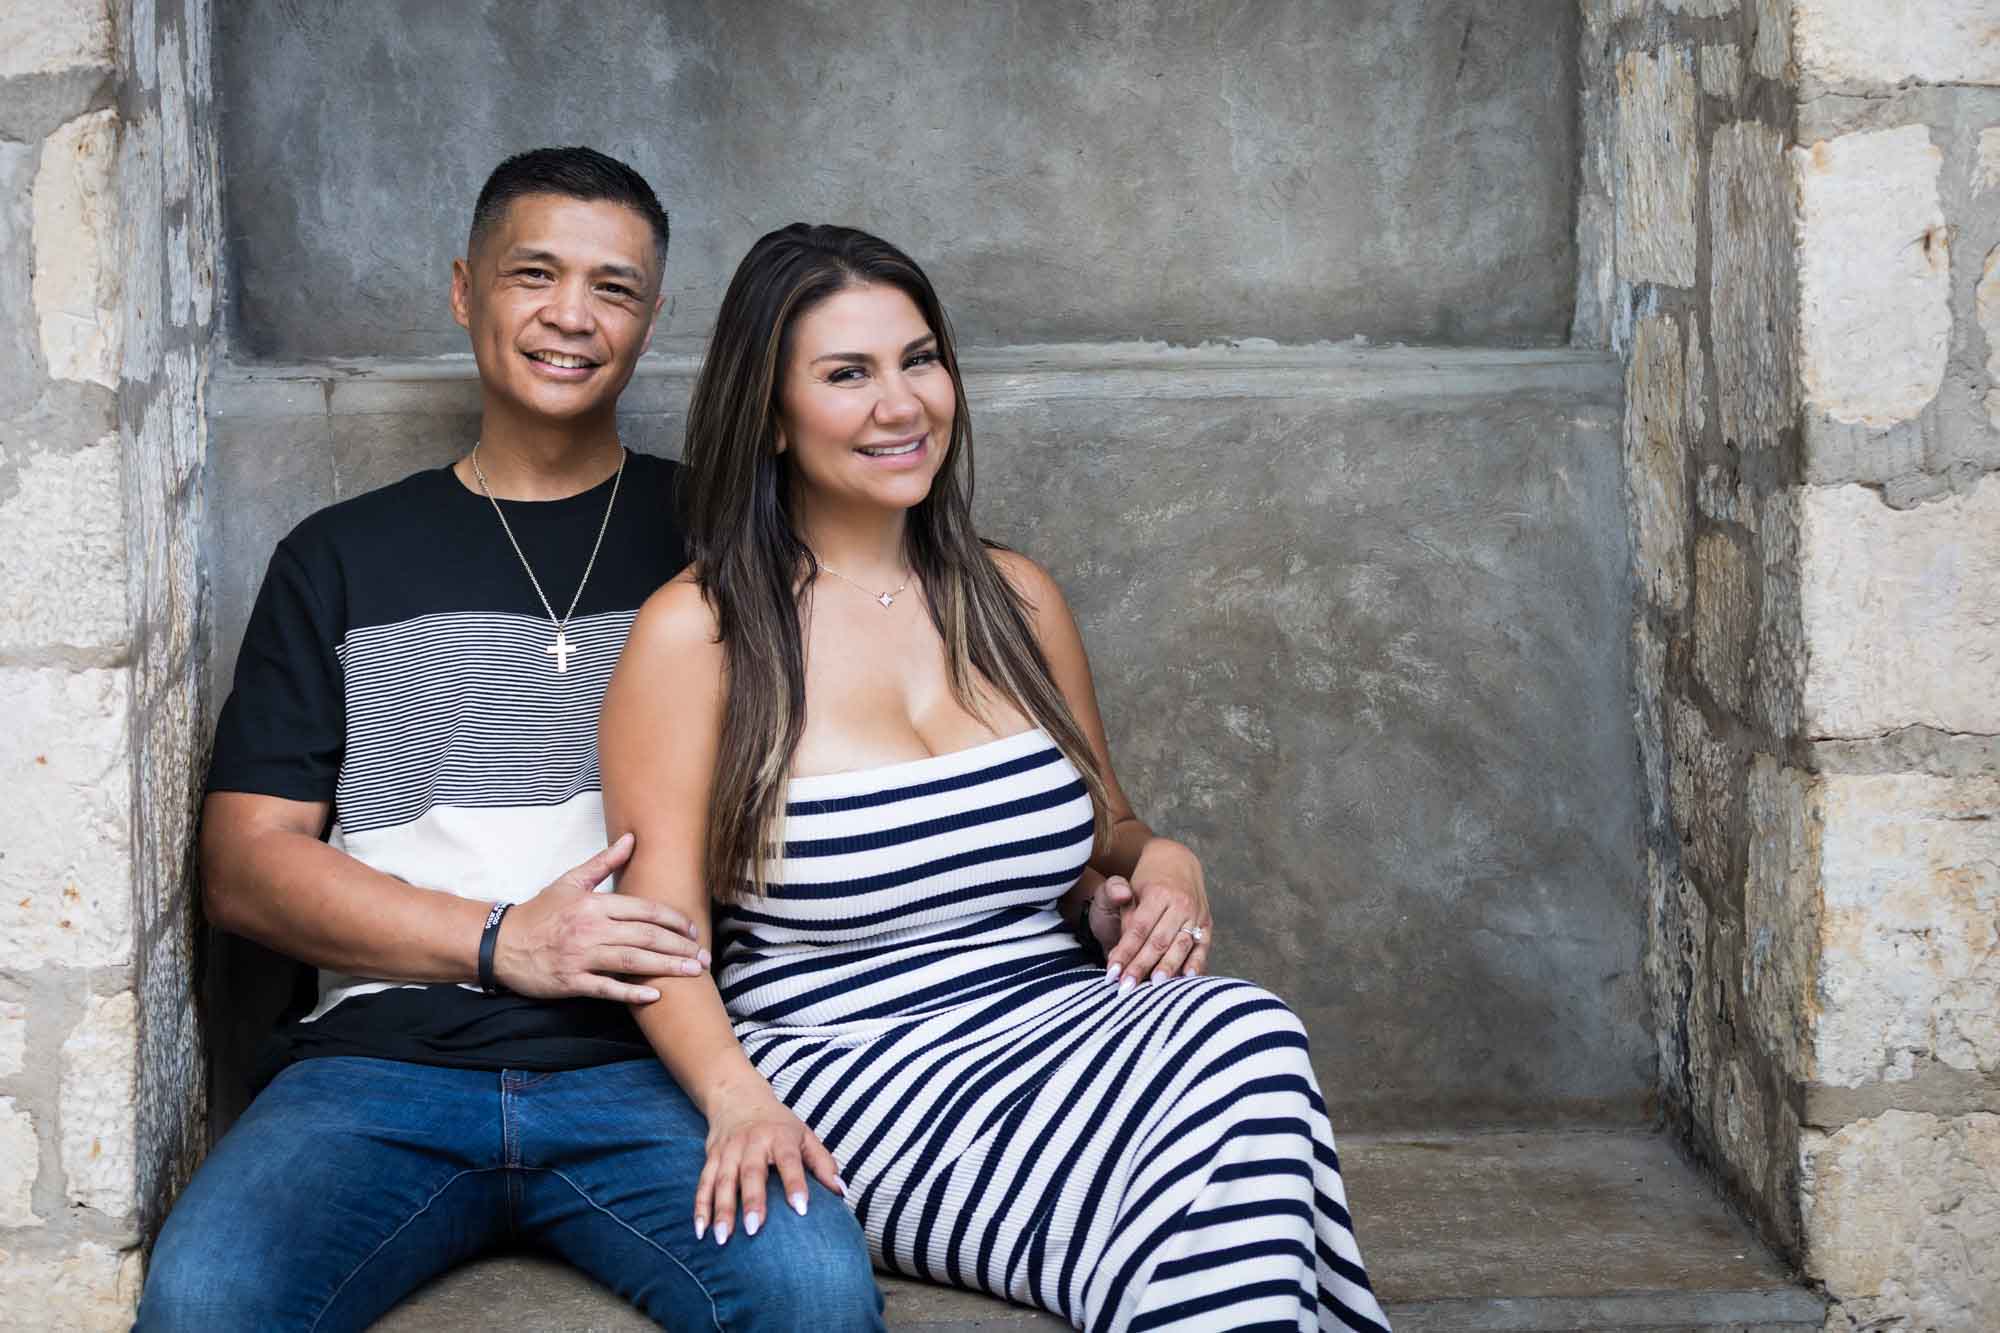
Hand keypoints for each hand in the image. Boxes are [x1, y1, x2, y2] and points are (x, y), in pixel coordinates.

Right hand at [493, 834, 709, 1003]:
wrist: (501, 944)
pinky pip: (608, 989)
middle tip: (703, 957)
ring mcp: (581, 957)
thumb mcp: (570, 882)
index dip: (673, 920)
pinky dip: (632, 993)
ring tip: (692, 973)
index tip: (692, 930)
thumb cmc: (540, 912)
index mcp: (594, 904)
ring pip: (633, 962)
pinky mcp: (572, 982)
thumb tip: (631, 838)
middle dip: (679, 947)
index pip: (645, 910)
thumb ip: (604, 862)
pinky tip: (655, 995)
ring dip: (667, 968)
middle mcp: (591, 930)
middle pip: (645, 937)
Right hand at [695, 1084, 843, 1244]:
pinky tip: (701, 1230)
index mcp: (780, 1136)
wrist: (738, 1097)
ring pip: (723, 1181)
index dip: (796, 1184)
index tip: (802, 1210)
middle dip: (752, 1201)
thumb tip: (841, 1192)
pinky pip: (704, 1183)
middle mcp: (752, 1142)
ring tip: (723, 1238)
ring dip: (721, 1210)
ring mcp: (729, 1150)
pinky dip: (700, 1207)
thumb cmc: (779, 1124)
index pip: (790, 1161)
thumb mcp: (804, 1135)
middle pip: (751, 1172)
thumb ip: (823, 1163)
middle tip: (754, 1229)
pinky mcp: (711, 1157)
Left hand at [1105, 840, 1210, 990]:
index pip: (1139, 929)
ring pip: (1180, 947)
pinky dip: (1196, 964)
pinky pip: (1202, 948)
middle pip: (1159, 942)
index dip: (1125, 952)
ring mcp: (1196, 915)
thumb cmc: (1147, 880)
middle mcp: (1181, 905)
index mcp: (1159, 893)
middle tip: (1126, 987)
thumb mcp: (1126, 882)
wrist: (1177, 862)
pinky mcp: (1207, 924)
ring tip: (1154, 987)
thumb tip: (1121, 906)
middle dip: (1141, 967)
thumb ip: (1119, 897)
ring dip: (1167, 969)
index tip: (1112, 973)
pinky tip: (1186, 978)